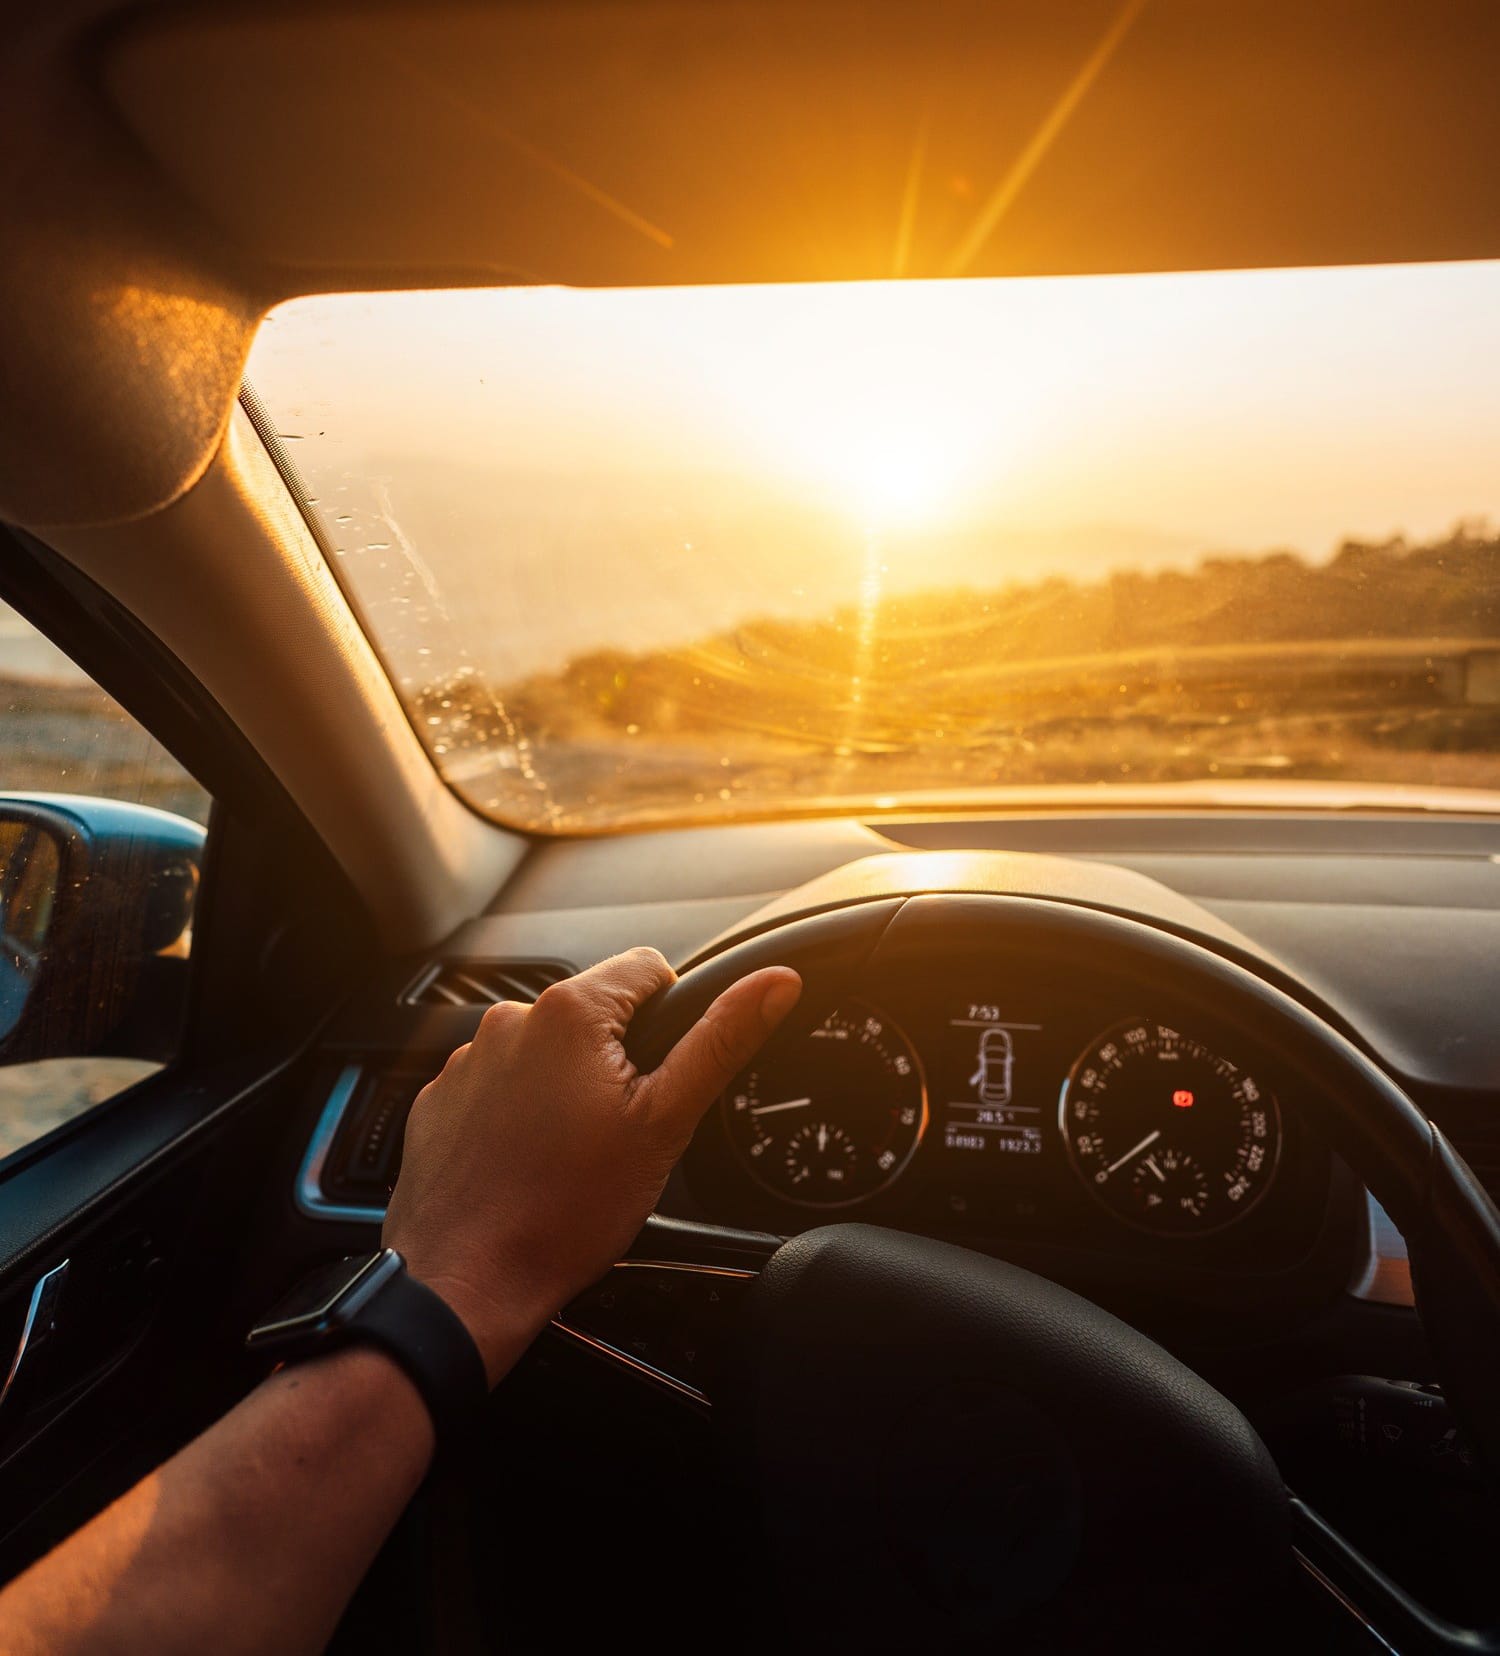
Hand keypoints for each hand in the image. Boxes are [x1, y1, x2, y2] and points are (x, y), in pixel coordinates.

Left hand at [383, 947, 800, 1382]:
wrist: (466, 1284)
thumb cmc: (563, 1213)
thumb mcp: (665, 1123)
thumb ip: (721, 1041)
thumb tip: (774, 984)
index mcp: (569, 1013)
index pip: (647, 969)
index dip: (671, 1018)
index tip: (662, 1076)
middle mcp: (508, 1022)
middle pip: (593, 1014)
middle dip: (616, 1060)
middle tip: (620, 1130)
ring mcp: (466, 1062)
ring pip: (544, 1053)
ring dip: (564, 1086)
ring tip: (570, 1154)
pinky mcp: (439, 1101)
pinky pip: (496, 1086)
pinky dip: (517, 1114)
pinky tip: (528, 1163)